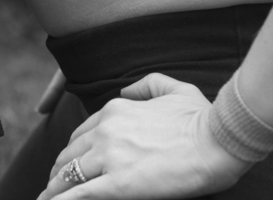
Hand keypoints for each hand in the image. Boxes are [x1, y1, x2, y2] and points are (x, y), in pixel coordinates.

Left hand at [36, 73, 248, 197]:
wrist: (218, 141)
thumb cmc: (203, 117)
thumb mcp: (174, 88)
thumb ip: (146, 84)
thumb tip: (127, 90)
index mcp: (117, 108)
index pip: (82, 133)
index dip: (74, 152)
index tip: (71, 165)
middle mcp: (107, 129)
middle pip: (69, 155)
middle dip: (59, 172)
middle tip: (55, 187)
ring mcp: (110, 156)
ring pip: (67, 175)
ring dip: (54, 189)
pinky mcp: (117, 184)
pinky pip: (78, 194)